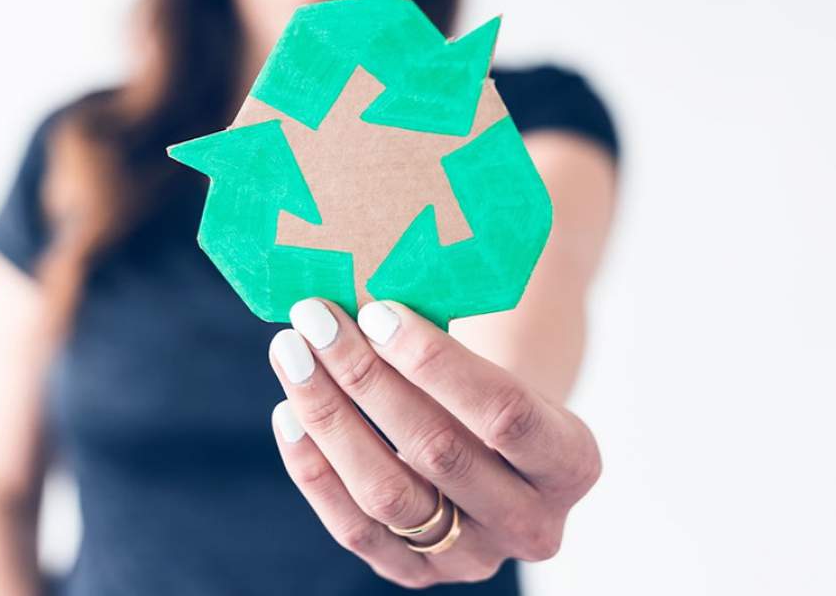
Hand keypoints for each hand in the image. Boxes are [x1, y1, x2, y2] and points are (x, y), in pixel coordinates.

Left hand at [268, 299, 600, 587]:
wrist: (495, 461)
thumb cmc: (491, 392)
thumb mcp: (501, 365)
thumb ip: (449, 342)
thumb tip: (364, 294)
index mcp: (572, 462)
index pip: (505, 413)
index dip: (437, 363)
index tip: (376, 311)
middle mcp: (530, 522)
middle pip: (439, 452)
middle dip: (366, 378)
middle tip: (316, 320)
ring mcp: (471, 557)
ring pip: (387, 495)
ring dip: (329, 418)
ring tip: (292, 355)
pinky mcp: (414, 572)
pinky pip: (352, 527)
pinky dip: (314, 467)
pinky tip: (289, 412)